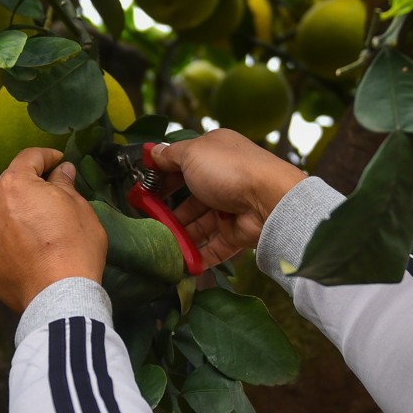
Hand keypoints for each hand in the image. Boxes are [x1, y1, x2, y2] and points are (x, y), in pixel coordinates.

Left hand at [0, 148, 108, 312]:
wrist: (60, 296)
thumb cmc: (75, 247)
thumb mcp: (79, 207)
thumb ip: (64, 184)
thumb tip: (61, 171)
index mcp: (15, 185)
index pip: (29, 158)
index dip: (47, 156)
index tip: (58, 161)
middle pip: (9, 185)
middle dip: (28, 187)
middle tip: (50, 196)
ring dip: (14, 215)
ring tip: (36, 230)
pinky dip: (6, 241)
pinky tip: (25, 252)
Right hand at [150, 130, 306, 266]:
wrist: (270, 200)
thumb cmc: (229, 170)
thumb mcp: (192, 153)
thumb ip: (170, 155)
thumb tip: (153, 152)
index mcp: (214, 154)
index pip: (182, 165)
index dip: (161, 176)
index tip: (141, 190)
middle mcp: (223, 179)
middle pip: (189, 198)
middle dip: (168, 211)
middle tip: (148, 220)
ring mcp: (230, 208)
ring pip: (199, 225)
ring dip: (179, 235)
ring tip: (159, 243)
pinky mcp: (236, 233)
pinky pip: (213, 247)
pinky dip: (196, 255)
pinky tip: (179, 261)